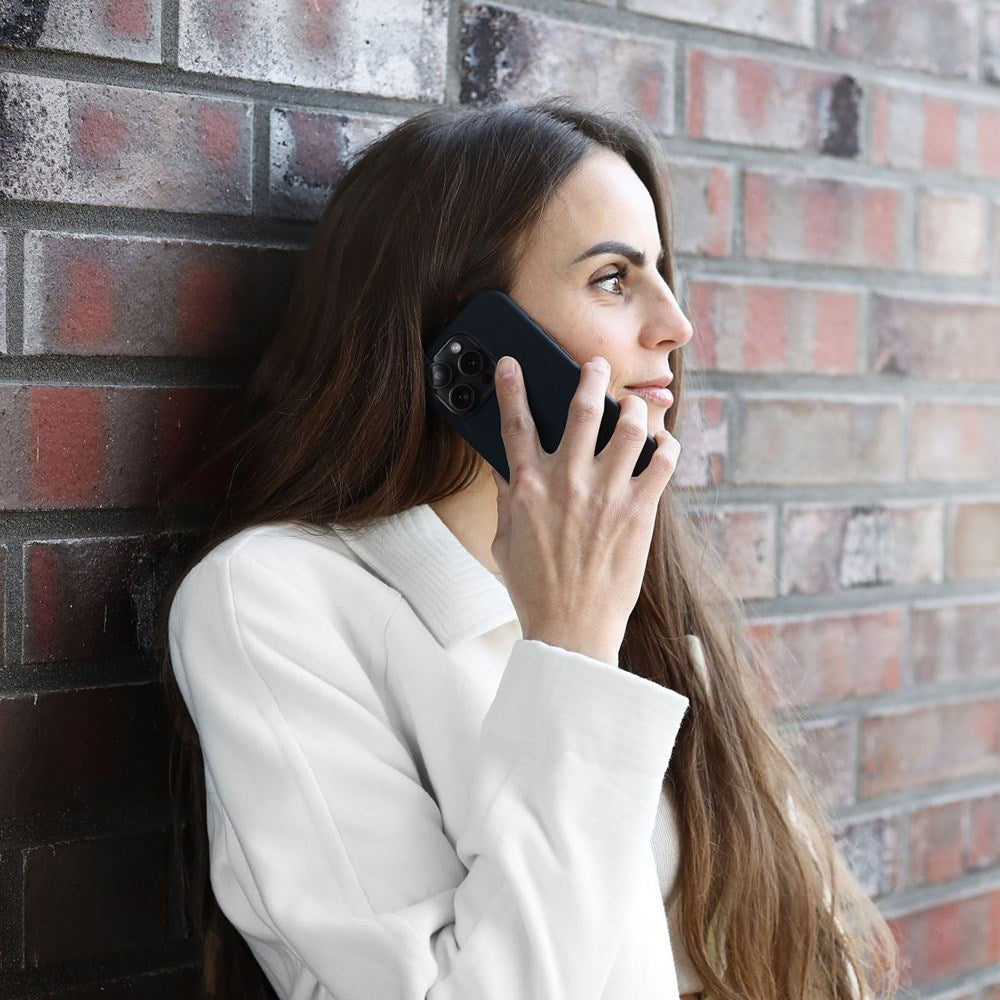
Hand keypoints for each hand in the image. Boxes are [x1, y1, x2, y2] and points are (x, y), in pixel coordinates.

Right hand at [489, 354, 680, 666]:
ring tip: (635, 404)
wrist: (571, 629)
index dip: (512, 386)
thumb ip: (505, 499)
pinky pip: (663, 464)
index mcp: (527, 488)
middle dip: (589, 377)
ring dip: (634, 407)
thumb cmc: (534, 589)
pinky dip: (667, 446)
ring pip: (628, 427)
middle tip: (595, 365)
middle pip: (581, 409)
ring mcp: (606, 495)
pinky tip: (665, 443)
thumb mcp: (503, 541)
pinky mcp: (639, 512)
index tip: (512, 363)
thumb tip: (503, 467)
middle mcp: (567, 482)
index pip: (515, 422)